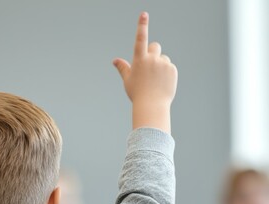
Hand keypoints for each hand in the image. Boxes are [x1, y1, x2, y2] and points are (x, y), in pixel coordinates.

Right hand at [113, 12, 177, 132]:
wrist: (152, 105)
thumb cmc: (137, 93)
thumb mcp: (128, 80)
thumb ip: (123, 68)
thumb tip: (115, 60)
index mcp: (139, 60)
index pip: (140, 39)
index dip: (142, 26)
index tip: (144, 14)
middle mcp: (152, 59)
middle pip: (155, 46)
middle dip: (153, 52)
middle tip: (150, 66)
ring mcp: (163, 64)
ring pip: (163, 58)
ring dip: (160, 65)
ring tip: (156, 80)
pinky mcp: (172, 69)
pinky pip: (169, 66)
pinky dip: (166, 73)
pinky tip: (162, 83)